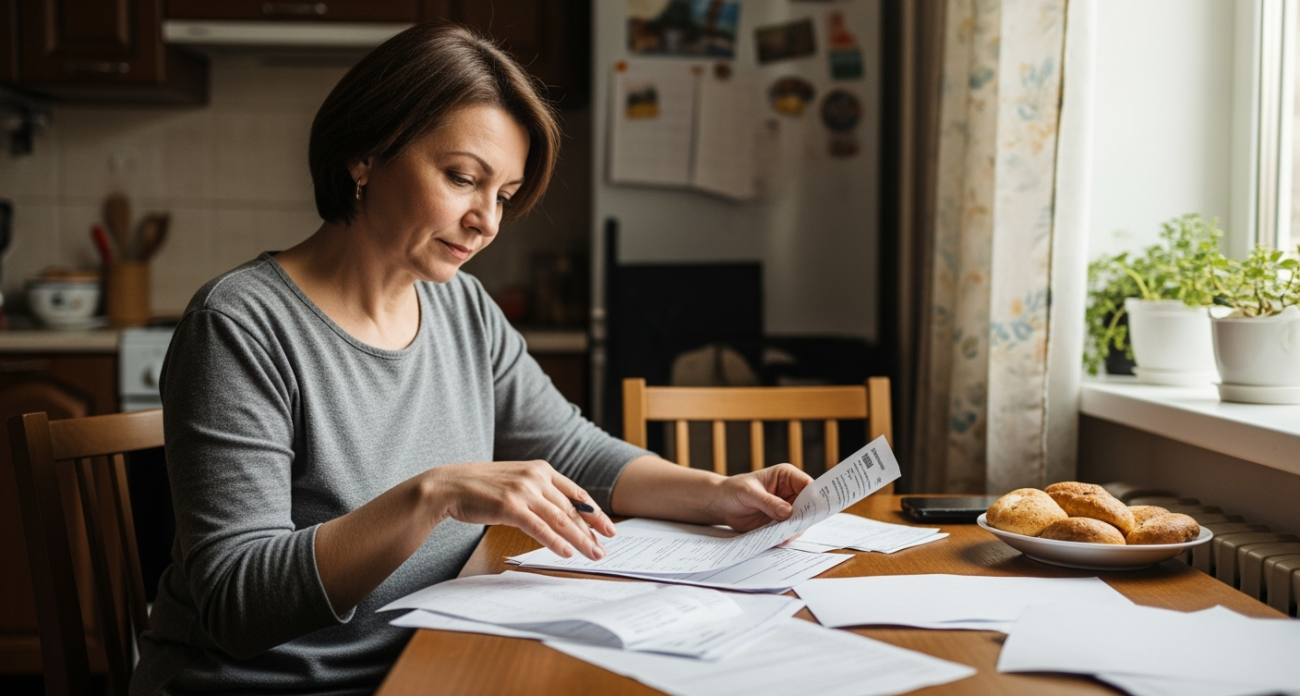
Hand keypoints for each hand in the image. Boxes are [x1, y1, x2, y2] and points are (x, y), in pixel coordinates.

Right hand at [424, 460, 614, 560]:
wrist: (449, 485)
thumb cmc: (481, 486)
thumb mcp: (516, 479)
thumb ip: (539, 491)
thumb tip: (562, 512)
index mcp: (540, 469)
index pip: (576, 493)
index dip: (594, 512)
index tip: (608, 527)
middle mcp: (536, 478)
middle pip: (573, 508)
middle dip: (593, 530)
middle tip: (606, 547)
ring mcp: (524, 492)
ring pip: (561, 520)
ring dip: (581, 540)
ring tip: (594, 554)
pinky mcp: (510, 508)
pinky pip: (540, 528)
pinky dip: (556, 542)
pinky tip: (567, 552)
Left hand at [706, 463, 812, 531]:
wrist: (721, 504)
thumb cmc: (734, 490)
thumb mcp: (750, 493)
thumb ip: (769, 502)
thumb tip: (788, 512)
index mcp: (786, 476)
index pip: (808, 485)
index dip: (815, 497)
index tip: (814, 510)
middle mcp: (790, 492)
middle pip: (808, 506)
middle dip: (805, 517)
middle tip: (798, 528)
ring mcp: (787, 508)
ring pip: (801, 521)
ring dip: (795, 530)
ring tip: (784, 537)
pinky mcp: (780, 522)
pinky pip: (789, 531)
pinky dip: (786, 536)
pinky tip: (779, 540)